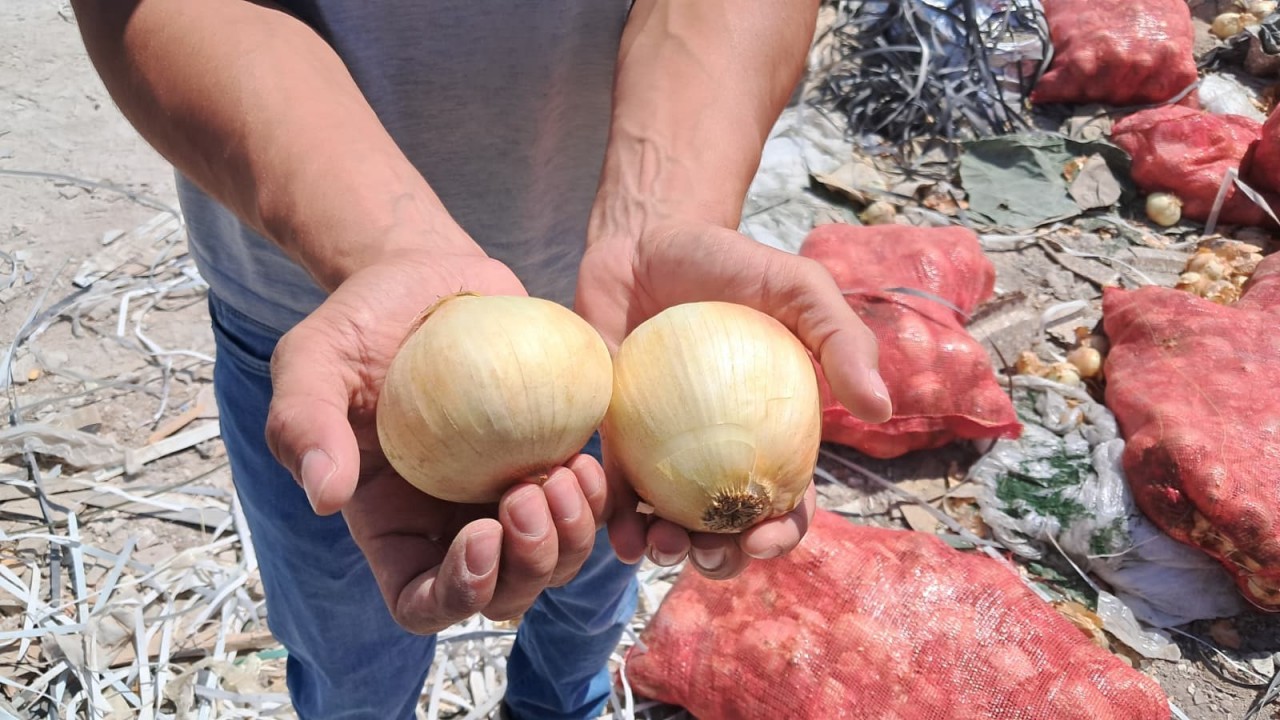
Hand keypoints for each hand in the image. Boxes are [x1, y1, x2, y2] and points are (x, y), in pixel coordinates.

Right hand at [265, 251, 608, 633]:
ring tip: (564, 476)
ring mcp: (509, 497)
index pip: (423, 603)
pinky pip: (589, 510)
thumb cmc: (359, 323)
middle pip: (503, 596)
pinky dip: (597, 505)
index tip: (479, 535)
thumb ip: (302, 424)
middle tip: (527, 494)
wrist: (423, 276)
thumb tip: (325, 497)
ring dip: (571, 540)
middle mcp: (454, 525)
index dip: (455, 595)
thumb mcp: (312, 361)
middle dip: (527, 568)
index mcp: (394, 526)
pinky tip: (587, 464)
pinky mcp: (552, 458)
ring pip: (555, 562)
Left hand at [576, 222, 891, 578]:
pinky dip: (612, 516)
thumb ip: (840, 338)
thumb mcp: (797, 288)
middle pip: (724, 530)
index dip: (780, 535)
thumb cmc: (729, 263)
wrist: (647, 238)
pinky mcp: (612, 437)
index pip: (785, 501)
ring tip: (655, 543)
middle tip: (703, 551)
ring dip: (663, 550)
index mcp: (769, 434)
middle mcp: (716, 453)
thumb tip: (880, 408)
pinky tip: (614, 522)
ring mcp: (661, 450)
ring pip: (665, 523)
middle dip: (718, 562)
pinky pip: (612, 488)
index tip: (760, 539)